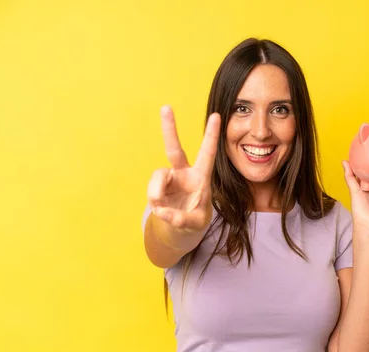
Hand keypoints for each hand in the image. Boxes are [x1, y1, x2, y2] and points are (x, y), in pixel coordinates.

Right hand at [147, 105, 220, 231]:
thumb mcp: (196, 224)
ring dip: (157, 192)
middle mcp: (184, 173)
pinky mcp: (157, 185)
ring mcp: (168, 178)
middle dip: (169, 128)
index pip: (207, 153)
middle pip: (174, 149)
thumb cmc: (195, 220)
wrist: (180, 227)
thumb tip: (162, 212)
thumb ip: (181, 219)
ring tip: (162, 208)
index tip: (216, 115)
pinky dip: (154, 201)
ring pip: (158, 176)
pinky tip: (161, 210)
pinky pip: (152, 190)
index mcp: (201, 177)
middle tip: (166, 107)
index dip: (211, 135)